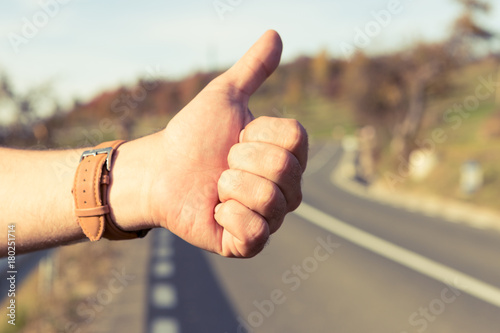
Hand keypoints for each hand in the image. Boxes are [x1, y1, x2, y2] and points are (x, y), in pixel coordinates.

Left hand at [125, 30, 307, 256]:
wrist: (161, 170)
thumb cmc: (194, 134)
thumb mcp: (224, 96)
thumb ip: (253, 69)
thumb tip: (275, 34)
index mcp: (287, 155)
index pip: (295, 139)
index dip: (257, 134)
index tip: (236, 137)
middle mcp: (286, 188)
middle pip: (284, 170)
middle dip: (239, 160)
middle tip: (222, 164)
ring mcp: (270, 217)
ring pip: (270, 200)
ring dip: (230, 187)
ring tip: (216, 186)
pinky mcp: (249, 243)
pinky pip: (256, 232)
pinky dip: (229, 216)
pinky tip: (217, 210)